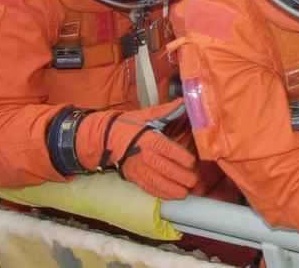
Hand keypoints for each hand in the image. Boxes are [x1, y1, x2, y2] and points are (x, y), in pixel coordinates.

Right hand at [77, 102, 197, 199]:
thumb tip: (183, 101)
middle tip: (193, 181)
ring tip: (185, 193)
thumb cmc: (128, 125)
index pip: (165, 148)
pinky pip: (147, 188)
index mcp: (147, 138)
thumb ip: (166, 111)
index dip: (179, 156)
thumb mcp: (146, 114)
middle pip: (162, 168)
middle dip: (179, 176)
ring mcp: (137, 168)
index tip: (191, 162)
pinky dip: (160, 194)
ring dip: (171, 189)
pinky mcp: (134, 177)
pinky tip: (171, 196)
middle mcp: (142, 155)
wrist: (105, 138)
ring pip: (155, 181)